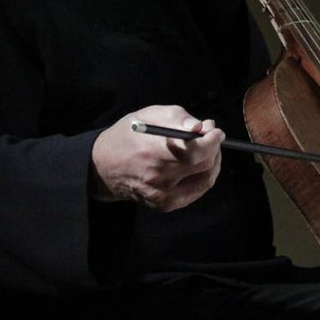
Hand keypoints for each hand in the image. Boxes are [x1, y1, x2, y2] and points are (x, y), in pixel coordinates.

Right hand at [90, 106, 223, 211]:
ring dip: (212, 164)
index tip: (216, 131)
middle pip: (204, 166)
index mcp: (154, 151)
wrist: (104, 165)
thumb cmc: (128, 135)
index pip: (195, 151)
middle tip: (211, 138)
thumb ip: (179, 118)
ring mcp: (162, 195)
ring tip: (206, 151)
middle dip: (214, 149)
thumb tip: (202, 128)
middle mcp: (159, 177)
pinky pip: (195, 192)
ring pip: (204, 181)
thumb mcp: (150, 114)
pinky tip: (196, 166)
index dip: (212, 140)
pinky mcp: (164, 205)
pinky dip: (202, 176)